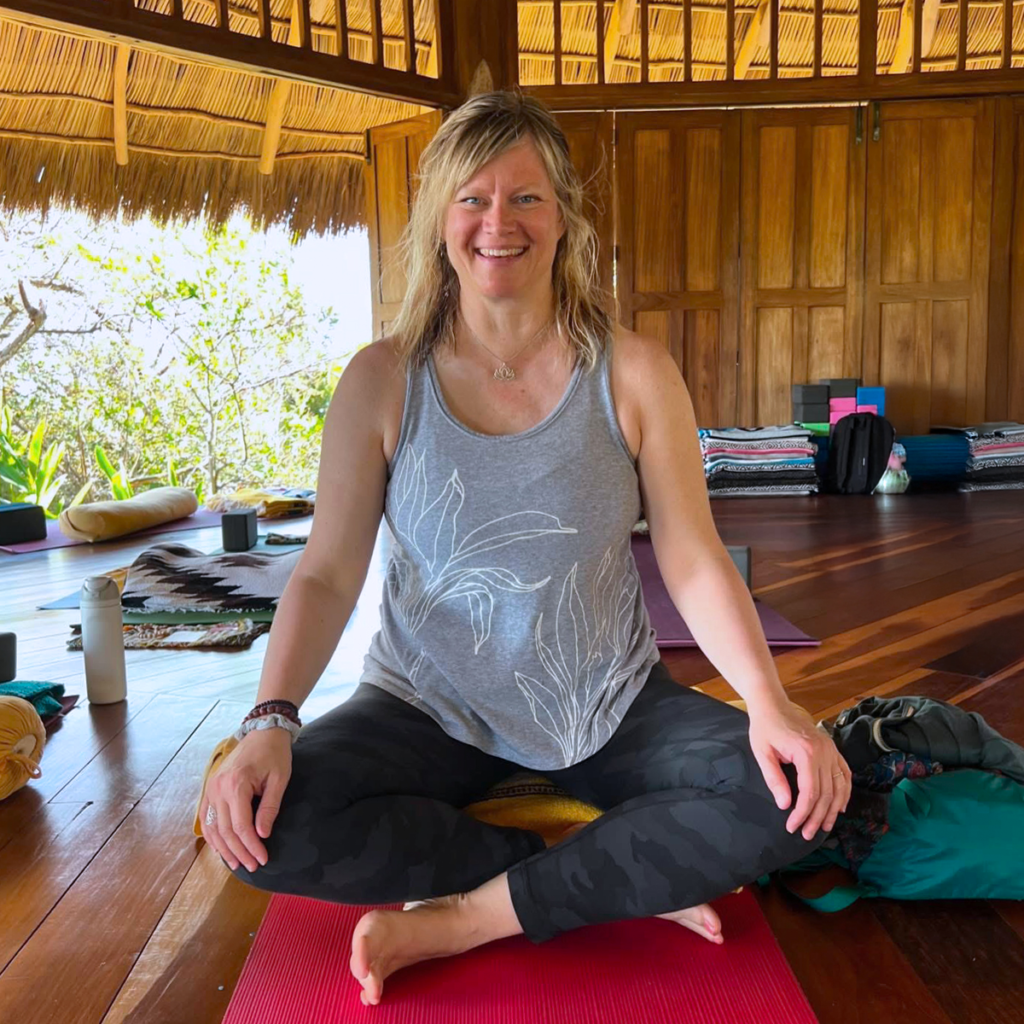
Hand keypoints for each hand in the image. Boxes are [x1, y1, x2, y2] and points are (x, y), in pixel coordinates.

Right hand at [200, 727, 291, 872]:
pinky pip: (206, 817)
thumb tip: (262, 835)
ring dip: (223, 848)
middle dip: (239, 851)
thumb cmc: (274, 754)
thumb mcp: (279, 779)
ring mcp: (211, 788)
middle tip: (252, 866)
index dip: (251, 846)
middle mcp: (218, 788)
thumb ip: (270, 807)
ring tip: (236, 863)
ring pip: (212, 827)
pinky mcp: (211, 788)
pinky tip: (222, 848)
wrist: (262, 731)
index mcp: (236, 784)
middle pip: (225, 830)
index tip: (263, 859)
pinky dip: (212, 835)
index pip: (241, 826)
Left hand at [747, 699, 850, 840]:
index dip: (803, 813)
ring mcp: (831, 749)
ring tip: (823, 827)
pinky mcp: (832, 749)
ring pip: (839, 787)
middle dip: (816, 817)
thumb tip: (785, 805)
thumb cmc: (765, 727)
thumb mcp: (762, 753)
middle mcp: (824, 752)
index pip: (810, 792)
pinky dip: (845, 792)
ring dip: (832, 810)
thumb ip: (774, 779)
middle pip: (826, 793)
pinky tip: (840, 807)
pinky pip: (844, 774)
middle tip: (807, 834)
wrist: (773, 704)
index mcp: (806, 752)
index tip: (793, 827)